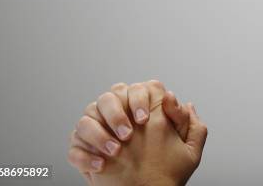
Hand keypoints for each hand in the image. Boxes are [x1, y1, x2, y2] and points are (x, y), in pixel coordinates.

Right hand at [67, 80, 206, 184]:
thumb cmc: (168, 173)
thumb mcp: (188, 151)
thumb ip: (186, 123)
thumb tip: (171, 97)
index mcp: (142, 111)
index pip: (135, 89)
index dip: (139, 99)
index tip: (145, 119)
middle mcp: (118, 117)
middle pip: (108, 97)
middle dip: (117, 114)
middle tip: (128, 135)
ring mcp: (98, 132)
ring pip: (87, 118)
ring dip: (99, 133)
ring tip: (116, 151)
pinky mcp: (83, 151)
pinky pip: (74, 144)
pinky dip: (84, 154)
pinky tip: (102, 165)